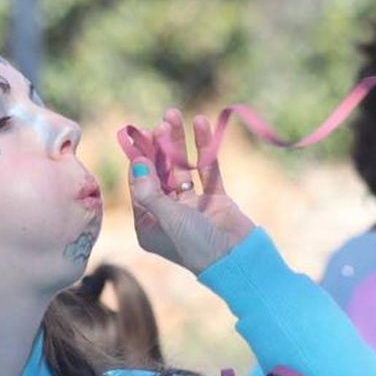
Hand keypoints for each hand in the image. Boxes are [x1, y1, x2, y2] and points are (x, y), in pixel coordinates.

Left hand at [117, 108, 254, 272]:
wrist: (238, 259)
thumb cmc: (196, 245)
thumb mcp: (167, 217)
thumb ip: (149, 190)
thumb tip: (136, 162)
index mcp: (149, 224)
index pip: (139, 186)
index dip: (139, 160)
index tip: (141, 137)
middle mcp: (168, 214)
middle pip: (159, 174)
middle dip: (159, 147)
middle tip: (159, 124)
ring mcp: (193, 206)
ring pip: (182, 168)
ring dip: (178, 142)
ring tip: (173, 115)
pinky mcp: (215, 198)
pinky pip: (207, 168)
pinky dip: (203, 148)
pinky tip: (201, 124)